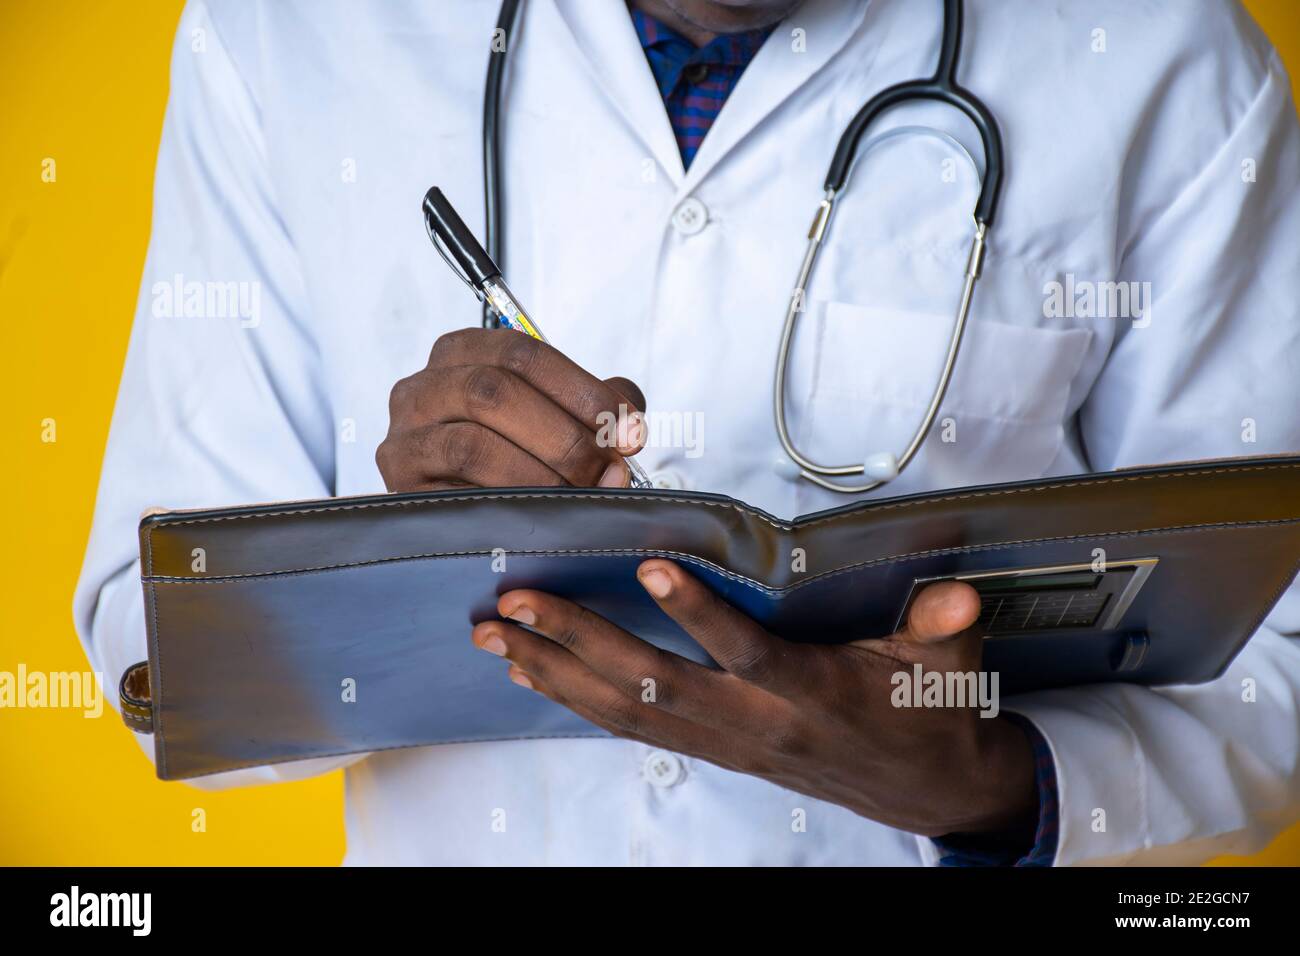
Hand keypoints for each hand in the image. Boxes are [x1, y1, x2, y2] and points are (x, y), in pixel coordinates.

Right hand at [377, 329, 644, 490]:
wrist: (463, 509)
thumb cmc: (513, 449)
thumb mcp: (554, 411)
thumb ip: (595, 405)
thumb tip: (627, 426)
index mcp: (460, 353)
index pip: (521, 354)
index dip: (582, 390)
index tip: (627, 428)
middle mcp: (421, 389)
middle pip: (493, 393)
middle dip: (563, 435)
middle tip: (608, 468)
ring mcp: (405, 441)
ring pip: (472, 445)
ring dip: (540, 473)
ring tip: (580, 494)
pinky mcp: (403, 493)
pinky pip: (456, 497)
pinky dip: (509, 506)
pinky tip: (545, 516)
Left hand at [471, 561, 1037, 837]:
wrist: (924, 788)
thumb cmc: (928, 710)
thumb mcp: (948, 668)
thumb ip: (941, 628)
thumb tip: (954, 598)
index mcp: (812, 694)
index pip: (747, 653)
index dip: (697, 614)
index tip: (648, 565)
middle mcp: (756, 724)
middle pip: (654, 687)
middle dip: (578, 643)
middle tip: (518, 602)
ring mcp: (727, 742)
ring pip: (626, 713)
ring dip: (555, 671)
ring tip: (496, 633)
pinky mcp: (712, 748)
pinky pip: (630, 728)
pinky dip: (574, 699)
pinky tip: (530, 672)